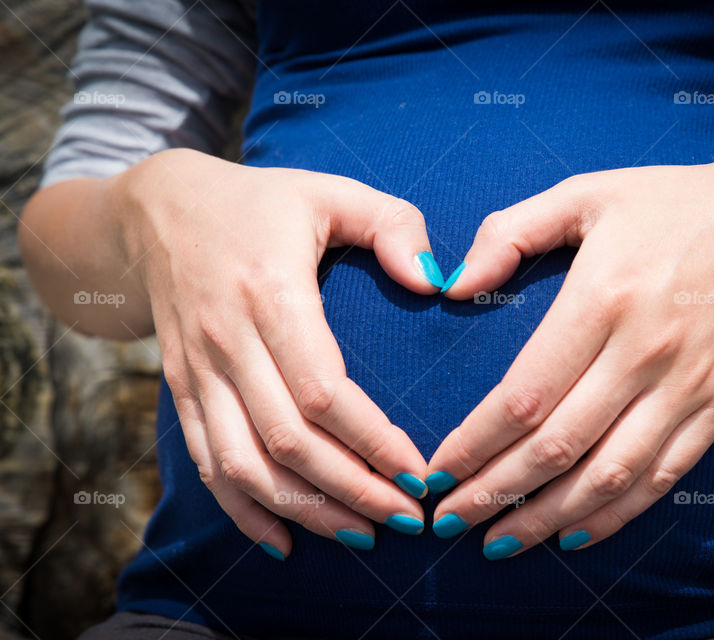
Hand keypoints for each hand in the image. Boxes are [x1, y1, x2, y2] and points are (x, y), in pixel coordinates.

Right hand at [115, 149, 442, 555]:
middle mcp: (228, 340)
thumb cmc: (261, 203)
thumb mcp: (331, 191)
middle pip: (288, 440)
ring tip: (361, 535)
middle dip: (352, 490)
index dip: (372, 440)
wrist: (157, 211)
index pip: (322, 389)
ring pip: (244, 465)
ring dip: (304, 510)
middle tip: (407, 518)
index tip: (418, 471)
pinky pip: (207, 462)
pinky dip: (242, 509)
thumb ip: (392, 225)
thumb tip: (435, 281)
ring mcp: (199, 371)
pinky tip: (283, 541)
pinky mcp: (183, 389)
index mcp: (270, 291)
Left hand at [428, 143, 713, 557]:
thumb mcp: (587, 194)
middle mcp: (643, 353)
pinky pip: (661, 477)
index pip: (525, 394)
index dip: (476, 442)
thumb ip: (511, 232)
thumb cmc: (674, 206)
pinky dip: (616, 515)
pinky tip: (574, 536)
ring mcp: (686, 388)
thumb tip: (452, 286)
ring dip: (547, 519)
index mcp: (602, 299)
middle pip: (557, 446)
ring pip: (607, 476)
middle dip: (494, 492)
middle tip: (449, 521)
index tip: (437, 471)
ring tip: (499, 544)